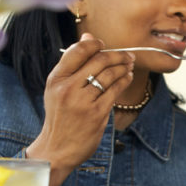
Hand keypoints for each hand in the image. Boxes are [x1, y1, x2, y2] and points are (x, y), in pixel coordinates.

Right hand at [27, 34, 134, 185]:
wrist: (56, 149)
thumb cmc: (60, 116)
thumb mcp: (57, 88)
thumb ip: (73, 64)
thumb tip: (88, 37)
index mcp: (56, 79)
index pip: (78, 50)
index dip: (95, 44)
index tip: (104, 45)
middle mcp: (68, 88)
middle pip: (98, 60)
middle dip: (117, 54)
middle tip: (127, 55)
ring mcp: (83, 101)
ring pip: (109, 74)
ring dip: (124, 66)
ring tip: (130, 64)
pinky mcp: (97, 113)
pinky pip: (115, 90)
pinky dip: (124, 80)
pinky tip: (128, 77)